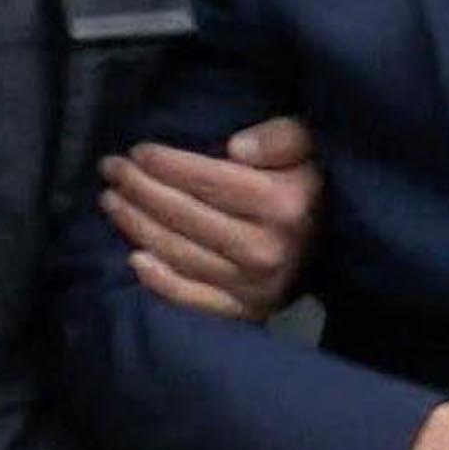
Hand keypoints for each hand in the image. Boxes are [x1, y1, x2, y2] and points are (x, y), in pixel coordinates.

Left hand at [99, 115, 318, 321]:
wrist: (337, 240)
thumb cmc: (310, 183)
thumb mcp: (309, 146)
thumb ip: (281, 137)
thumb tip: (236, 147)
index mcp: (282, 204)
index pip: (209, 180)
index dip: (167, 165)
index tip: (137, 150)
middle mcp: (266, 248)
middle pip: (185, 216)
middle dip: (140, 189)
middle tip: (111, 168)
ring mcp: (254, 286)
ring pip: (179, 253)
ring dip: (137, 225)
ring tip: (111, 200)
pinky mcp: (245, 311)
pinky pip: (192, 298)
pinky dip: (159, 281)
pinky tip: (133, 260)